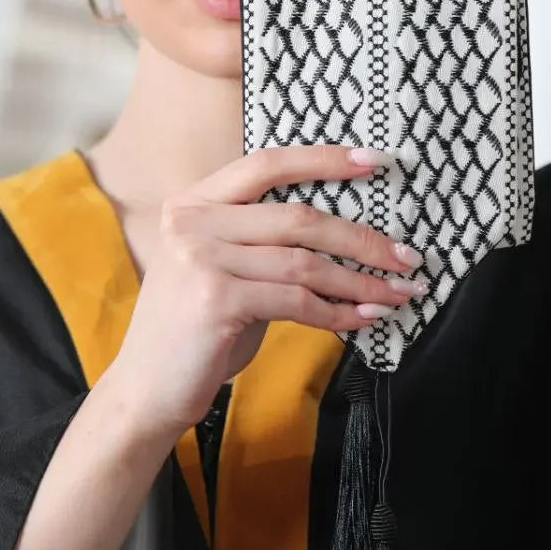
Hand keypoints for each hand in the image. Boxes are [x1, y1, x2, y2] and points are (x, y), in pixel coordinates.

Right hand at [108, 144, 424, 437]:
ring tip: (396, 293)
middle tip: (405, 255)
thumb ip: (262, 242)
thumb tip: (344, 234)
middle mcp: (193, 221)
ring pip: (305, 261)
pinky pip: (297, 301)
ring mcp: (202, 258)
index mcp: (193, 202)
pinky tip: (363, 319)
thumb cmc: (193, 331)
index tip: (374, 161)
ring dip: (360, 281)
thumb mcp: (221, 269)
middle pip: (298, 215)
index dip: (324, 159)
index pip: (267, 164)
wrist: (145, 390)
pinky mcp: (217, 299)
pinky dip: (338, 312)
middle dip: (361, 236)